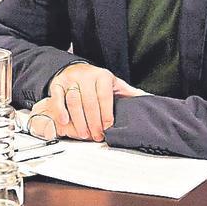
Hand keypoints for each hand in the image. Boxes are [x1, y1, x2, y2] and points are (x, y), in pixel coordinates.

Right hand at [28, 63, 146, 141]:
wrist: (76, 69)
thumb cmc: (97, 81)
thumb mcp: (115, 84)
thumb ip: (130, 93)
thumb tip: (149, 100)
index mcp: (103, 76)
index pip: (105, 97)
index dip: (106, 114)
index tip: (108, 128)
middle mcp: (87, 76)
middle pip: (89, 102)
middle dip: (93, 122)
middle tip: (96, 136)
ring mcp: (71, 80)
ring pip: (74, 101)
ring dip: (79, 120)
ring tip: (83, 134)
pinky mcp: (58, 84)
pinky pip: (58, 98)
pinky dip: (60, 111)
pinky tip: (65, 122)